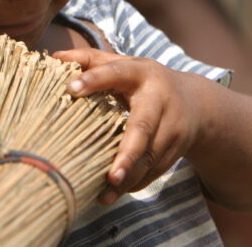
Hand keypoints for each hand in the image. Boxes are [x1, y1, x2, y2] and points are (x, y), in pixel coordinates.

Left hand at [53, 47, 203, 204]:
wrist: (196, 103)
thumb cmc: (144, 81)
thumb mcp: (123, 64)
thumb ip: (90, 60)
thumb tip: (55, 57)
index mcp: (141, 73)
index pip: (117, 72)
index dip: (94, 79)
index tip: (70, 88)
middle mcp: (160, 99)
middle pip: (143, 127)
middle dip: (127, 152)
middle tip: (111, 175)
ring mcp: (172, 127)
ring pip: (150, 157)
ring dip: (129, 177)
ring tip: (105, 194)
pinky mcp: (177, 149)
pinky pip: (155, 170)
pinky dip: (135, 183)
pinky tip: (115, 194)